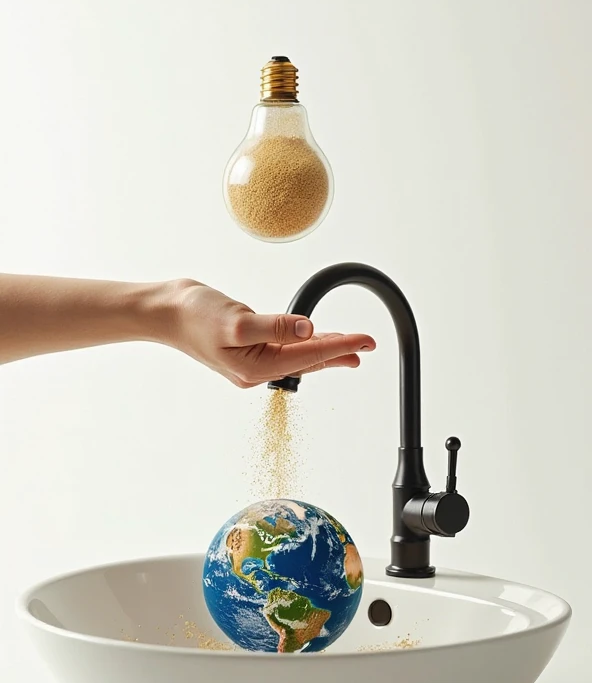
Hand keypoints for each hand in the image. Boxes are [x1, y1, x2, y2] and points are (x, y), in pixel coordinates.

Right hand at [166, 281, 375, 387]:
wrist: (165, 311)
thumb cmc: (194, 316)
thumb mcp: (237, 321)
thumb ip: (274, 327)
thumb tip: (307, 330)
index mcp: (256, 369)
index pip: (309, 357)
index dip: (341, 347)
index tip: (366, 341)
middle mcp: (256, 371)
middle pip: (308, 361)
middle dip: (339, 352)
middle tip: (368, 346)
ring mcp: (251, 360)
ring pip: (298, 356)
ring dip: (325, 350)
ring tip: (350, 348)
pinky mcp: (247, 348)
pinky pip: (284, 349)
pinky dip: (303, 345)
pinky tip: (313, 342)